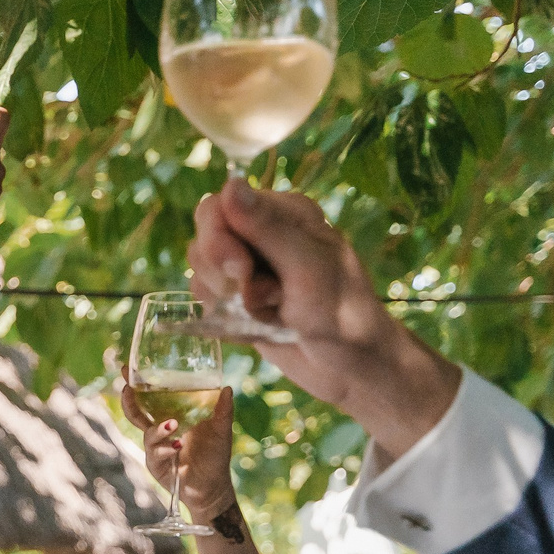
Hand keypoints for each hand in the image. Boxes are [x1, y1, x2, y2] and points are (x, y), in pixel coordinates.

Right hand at [121, 385, 235, 522]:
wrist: (213, 487)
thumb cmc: (215, 456)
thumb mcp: (221, 430)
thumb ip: (222, 410)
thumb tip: (226, 387)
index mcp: (169, 419)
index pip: (148, 400)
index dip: (136, 386)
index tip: (125, 369)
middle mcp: (158, 434)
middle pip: (135, 415)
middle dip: (129, 402)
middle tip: (128, 389)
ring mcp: (155, 451)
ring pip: (148, 435)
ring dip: (158, 430)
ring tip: (173, 425)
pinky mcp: (156, 468)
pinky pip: (156, 456)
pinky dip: (166, 450)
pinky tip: (178, 446)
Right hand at [187, 182, 458, 457]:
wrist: (353, 369)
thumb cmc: (343, 314)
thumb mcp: (307, 268)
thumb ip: (267, 228)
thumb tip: (230, 183)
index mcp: (285, 214)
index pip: (219, 207)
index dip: (218, 238)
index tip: (241, 270)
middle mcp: (263, 234)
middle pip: (204, 235)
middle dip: (218, 270)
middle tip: (251, 296)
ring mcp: (249, 267)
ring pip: (200, 268)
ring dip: (224, 297)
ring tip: (265, 312)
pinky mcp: (239, 298)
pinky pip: (206, 299)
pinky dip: (224, 317)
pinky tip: (256, 327)